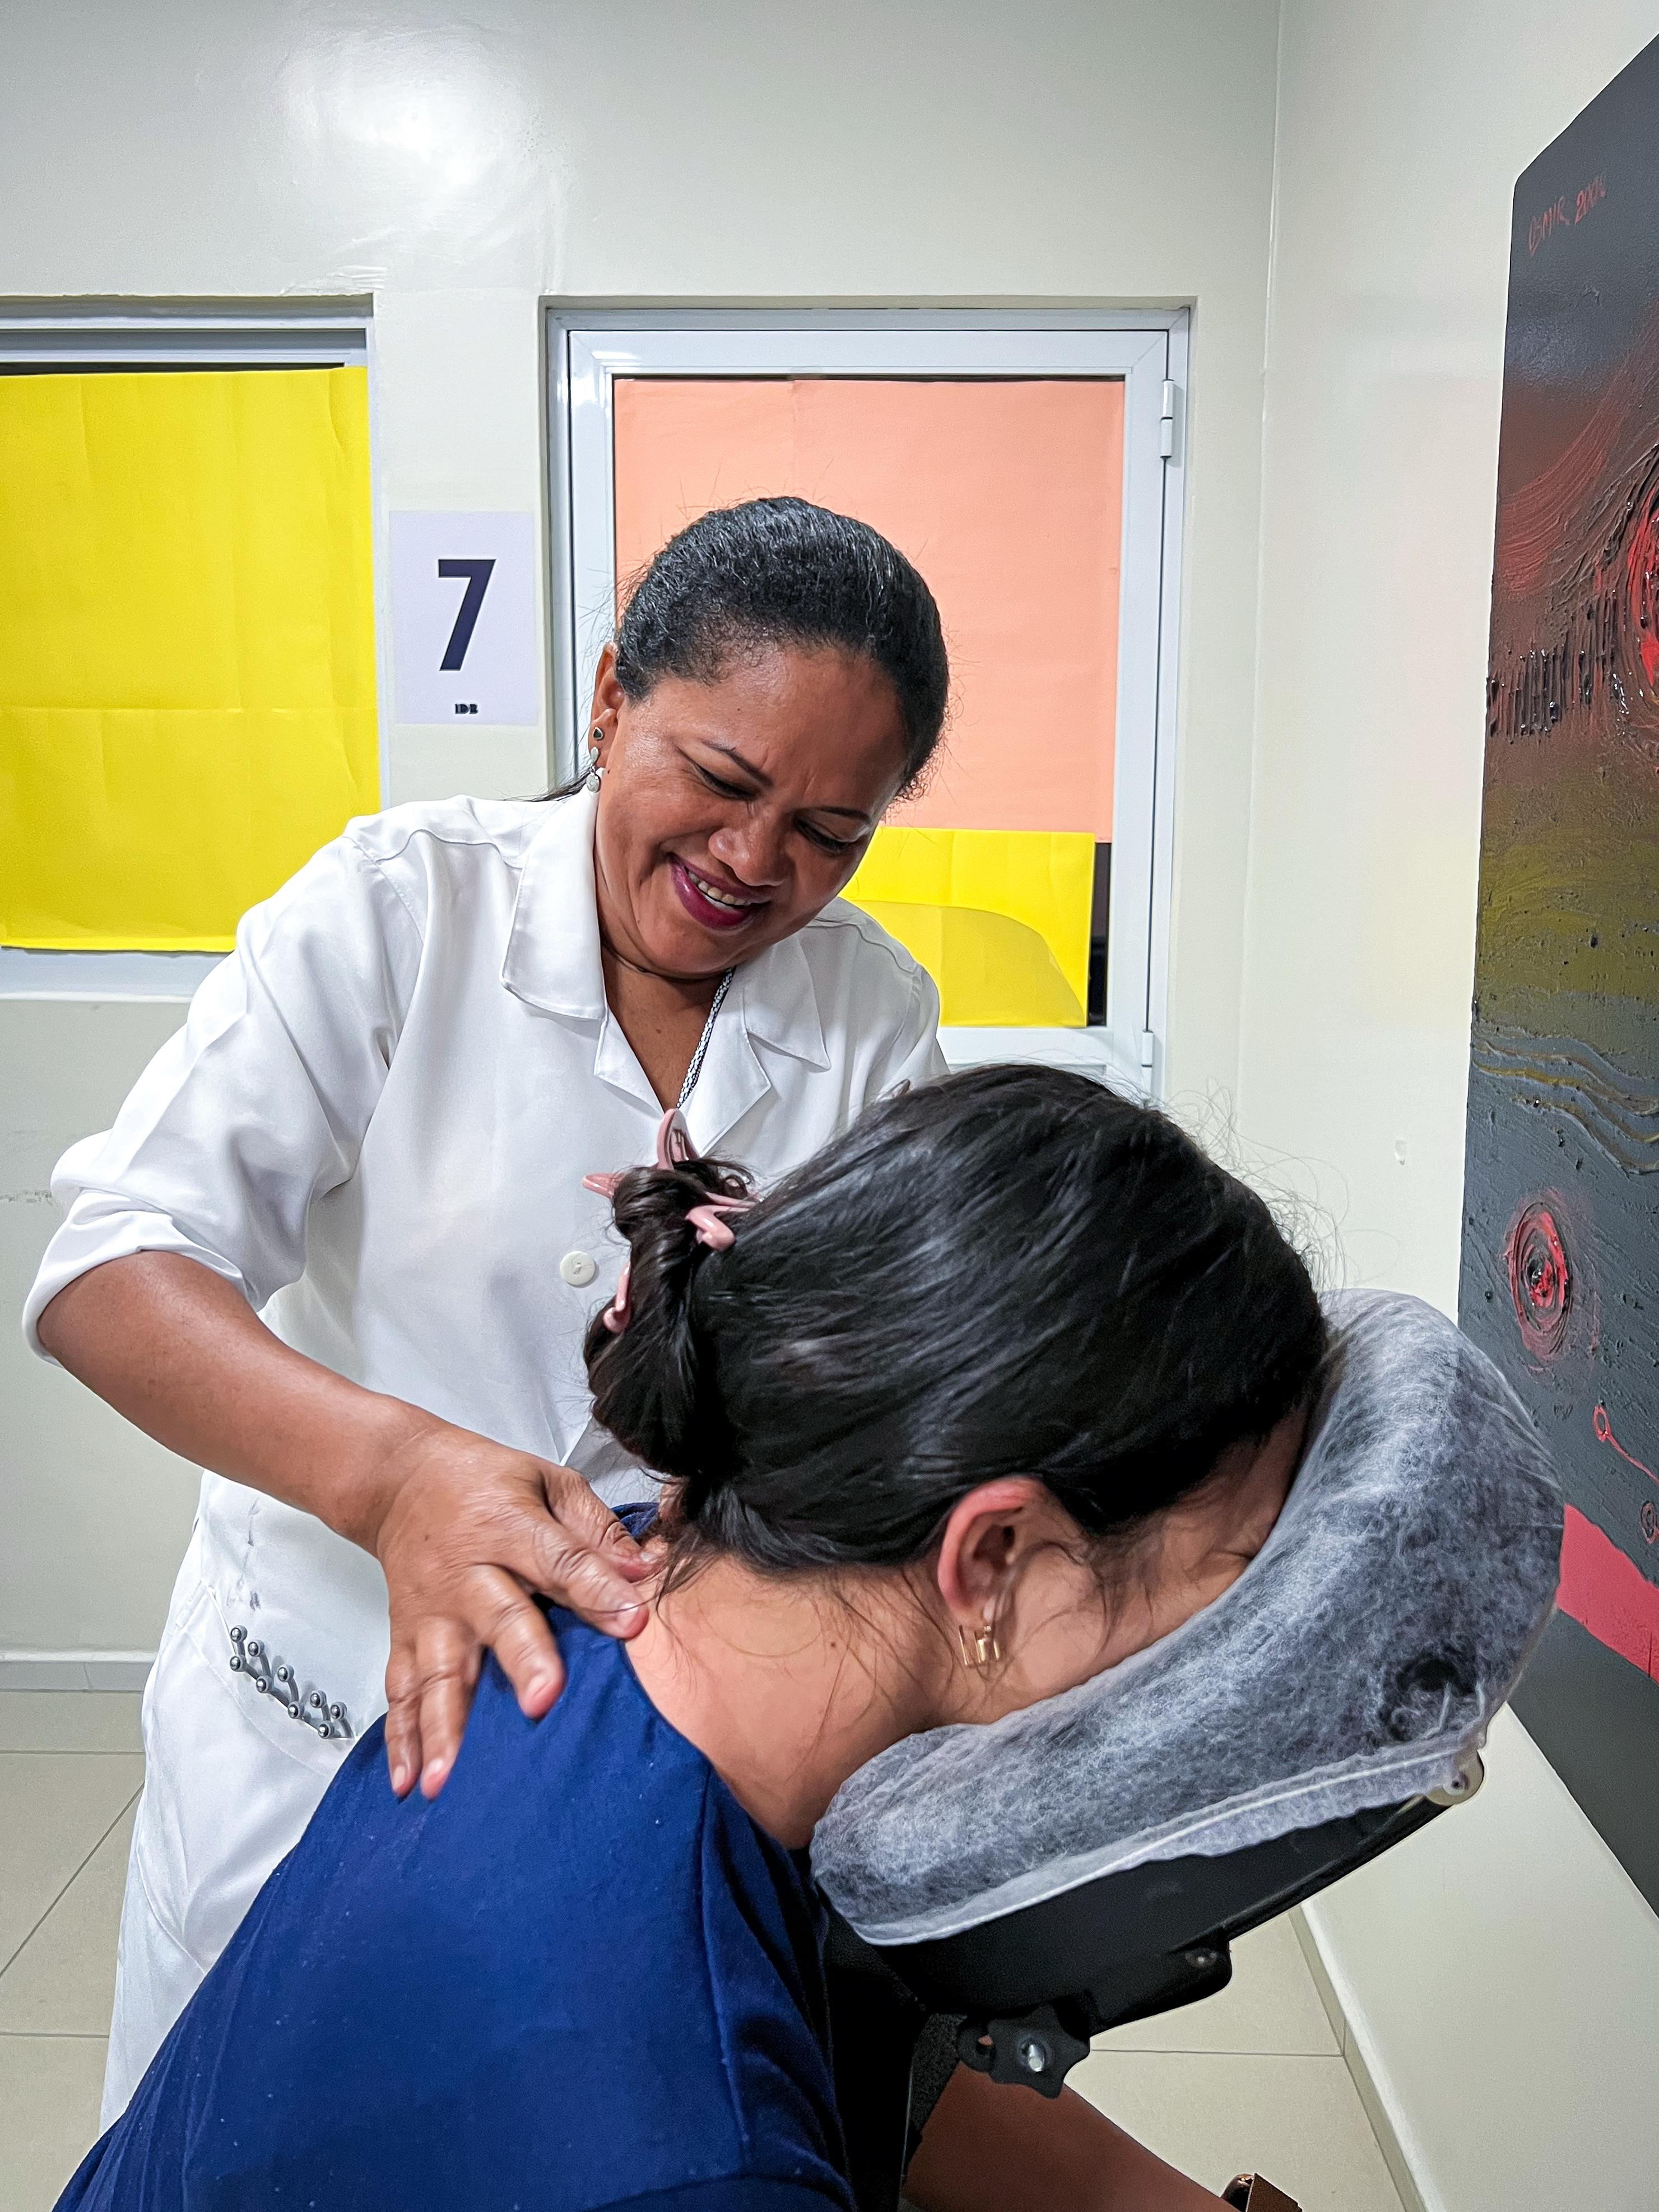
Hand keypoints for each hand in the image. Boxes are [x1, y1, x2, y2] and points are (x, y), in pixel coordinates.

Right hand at [369, 1420, 653, 1799]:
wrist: (399, 1478)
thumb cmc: (484, 1482)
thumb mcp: (547, 1481)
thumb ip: (595, 1528)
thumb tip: (645, 1570)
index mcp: (509, 1526)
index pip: (560, 1561)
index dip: (598, 1591)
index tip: (633, 1624)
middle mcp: (467, 1574)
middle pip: (499, 1620)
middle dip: (522, 1662)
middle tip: (544, 1701)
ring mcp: (431, 1612)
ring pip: (440, 1670)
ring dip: (446, 1726)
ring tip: (451, 1777)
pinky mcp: (404, 1636)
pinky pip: (401, 1690)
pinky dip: (402, 1737)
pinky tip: (409, 1779)